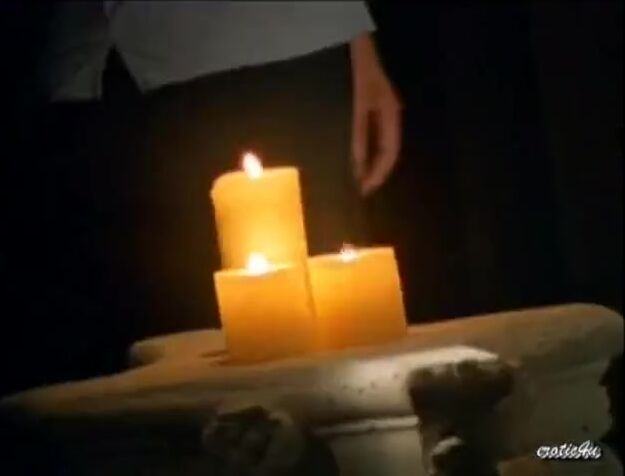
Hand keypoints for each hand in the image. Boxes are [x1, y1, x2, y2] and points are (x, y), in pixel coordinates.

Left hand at [350, 33, 401, 195]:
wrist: (358, 46)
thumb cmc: (358, 75)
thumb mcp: (358, 106)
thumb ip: (358, 136)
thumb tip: (357, 166)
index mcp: (392, 117)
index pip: (389, 154)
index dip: (379, 174)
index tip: (365, 190)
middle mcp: (390, 117)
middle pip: (387, 152)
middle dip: (375, 172)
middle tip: (360, 190)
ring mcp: (382, 113)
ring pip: (380, 145)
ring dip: (369, 162)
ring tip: (356, 179)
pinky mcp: (372, 110)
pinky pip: (372, 136)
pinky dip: (364, 150)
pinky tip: (354, 158)